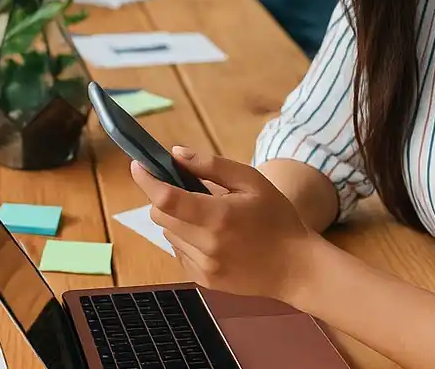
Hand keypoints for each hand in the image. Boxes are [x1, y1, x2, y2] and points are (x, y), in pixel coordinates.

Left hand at [131, 146, 322, 303]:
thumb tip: (176, 154)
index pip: (166, 198)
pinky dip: (186, 240)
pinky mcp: (204, 280)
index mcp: (219, 216)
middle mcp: (207, 245)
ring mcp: (204, 267)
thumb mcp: (253, 182)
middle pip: (159, 216)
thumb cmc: (278, 219)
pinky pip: (179, 252)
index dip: (147, 180)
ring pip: (168, 234)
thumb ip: (212, 166)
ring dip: (177, 220)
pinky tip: (213, 238)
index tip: (137, 165)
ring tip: (208, 217)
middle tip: (186, 191)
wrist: (297, 268)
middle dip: (163, 199)